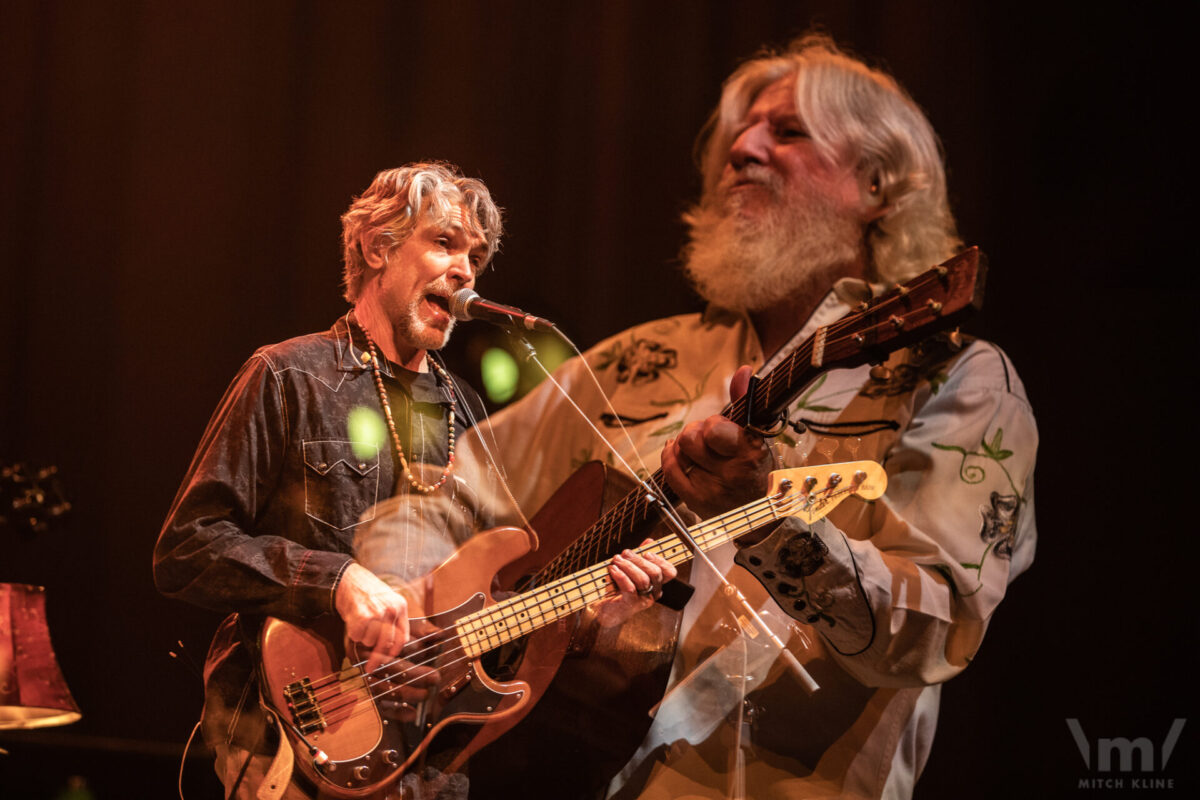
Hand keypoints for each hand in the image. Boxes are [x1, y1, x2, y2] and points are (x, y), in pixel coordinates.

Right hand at [335, 562, 410, 672]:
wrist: (348, 578)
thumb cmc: (367, 590)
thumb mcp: (388, 600)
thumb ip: (393, 620)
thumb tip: (393, 646)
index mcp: (400, 606)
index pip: (402, 637)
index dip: (394, 651)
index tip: (388, 659)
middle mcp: (391, 610)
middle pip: (387, 644)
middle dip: (377, 659)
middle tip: (370, 667)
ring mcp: (377, 614)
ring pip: (370, 642)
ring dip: (363, 638)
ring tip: (361, 623)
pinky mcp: (361, 617)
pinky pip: (357, 637)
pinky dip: (353, 633)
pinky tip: (353, 620)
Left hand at [592, 539, 677, 627]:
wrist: (604, 610)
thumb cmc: (617, 589)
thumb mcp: (629, 570)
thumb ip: (640, 556)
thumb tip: (649, 541)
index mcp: (656, 584)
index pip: (670, 572)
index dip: (661, 560)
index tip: (647, 553)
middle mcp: (653, 593)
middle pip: (655, 573)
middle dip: (639, 560)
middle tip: (625, 553)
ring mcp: (643, 600)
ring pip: (643, 579)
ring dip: (628, 566)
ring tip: (616, 560)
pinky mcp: (630, 605)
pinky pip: (629, 588)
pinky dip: (621, 576)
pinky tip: (613, 570)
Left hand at [661, 365, 772, 517]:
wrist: (758, 512)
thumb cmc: (755, 466)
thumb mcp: (756, 434)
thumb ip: (745, 401)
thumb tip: (744, 370)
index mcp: (750, 453)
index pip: (715, 430)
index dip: (712, 424)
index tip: (719, 427)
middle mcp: (731, 473)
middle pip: (690, 437)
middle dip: (697, 431)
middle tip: (708, 438)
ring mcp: (711, 489)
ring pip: (679, 450)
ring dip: (686, 445)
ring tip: (701, 450)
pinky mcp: (695, 500)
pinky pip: (670, 469)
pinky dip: (672, 456)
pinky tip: (680, 453)